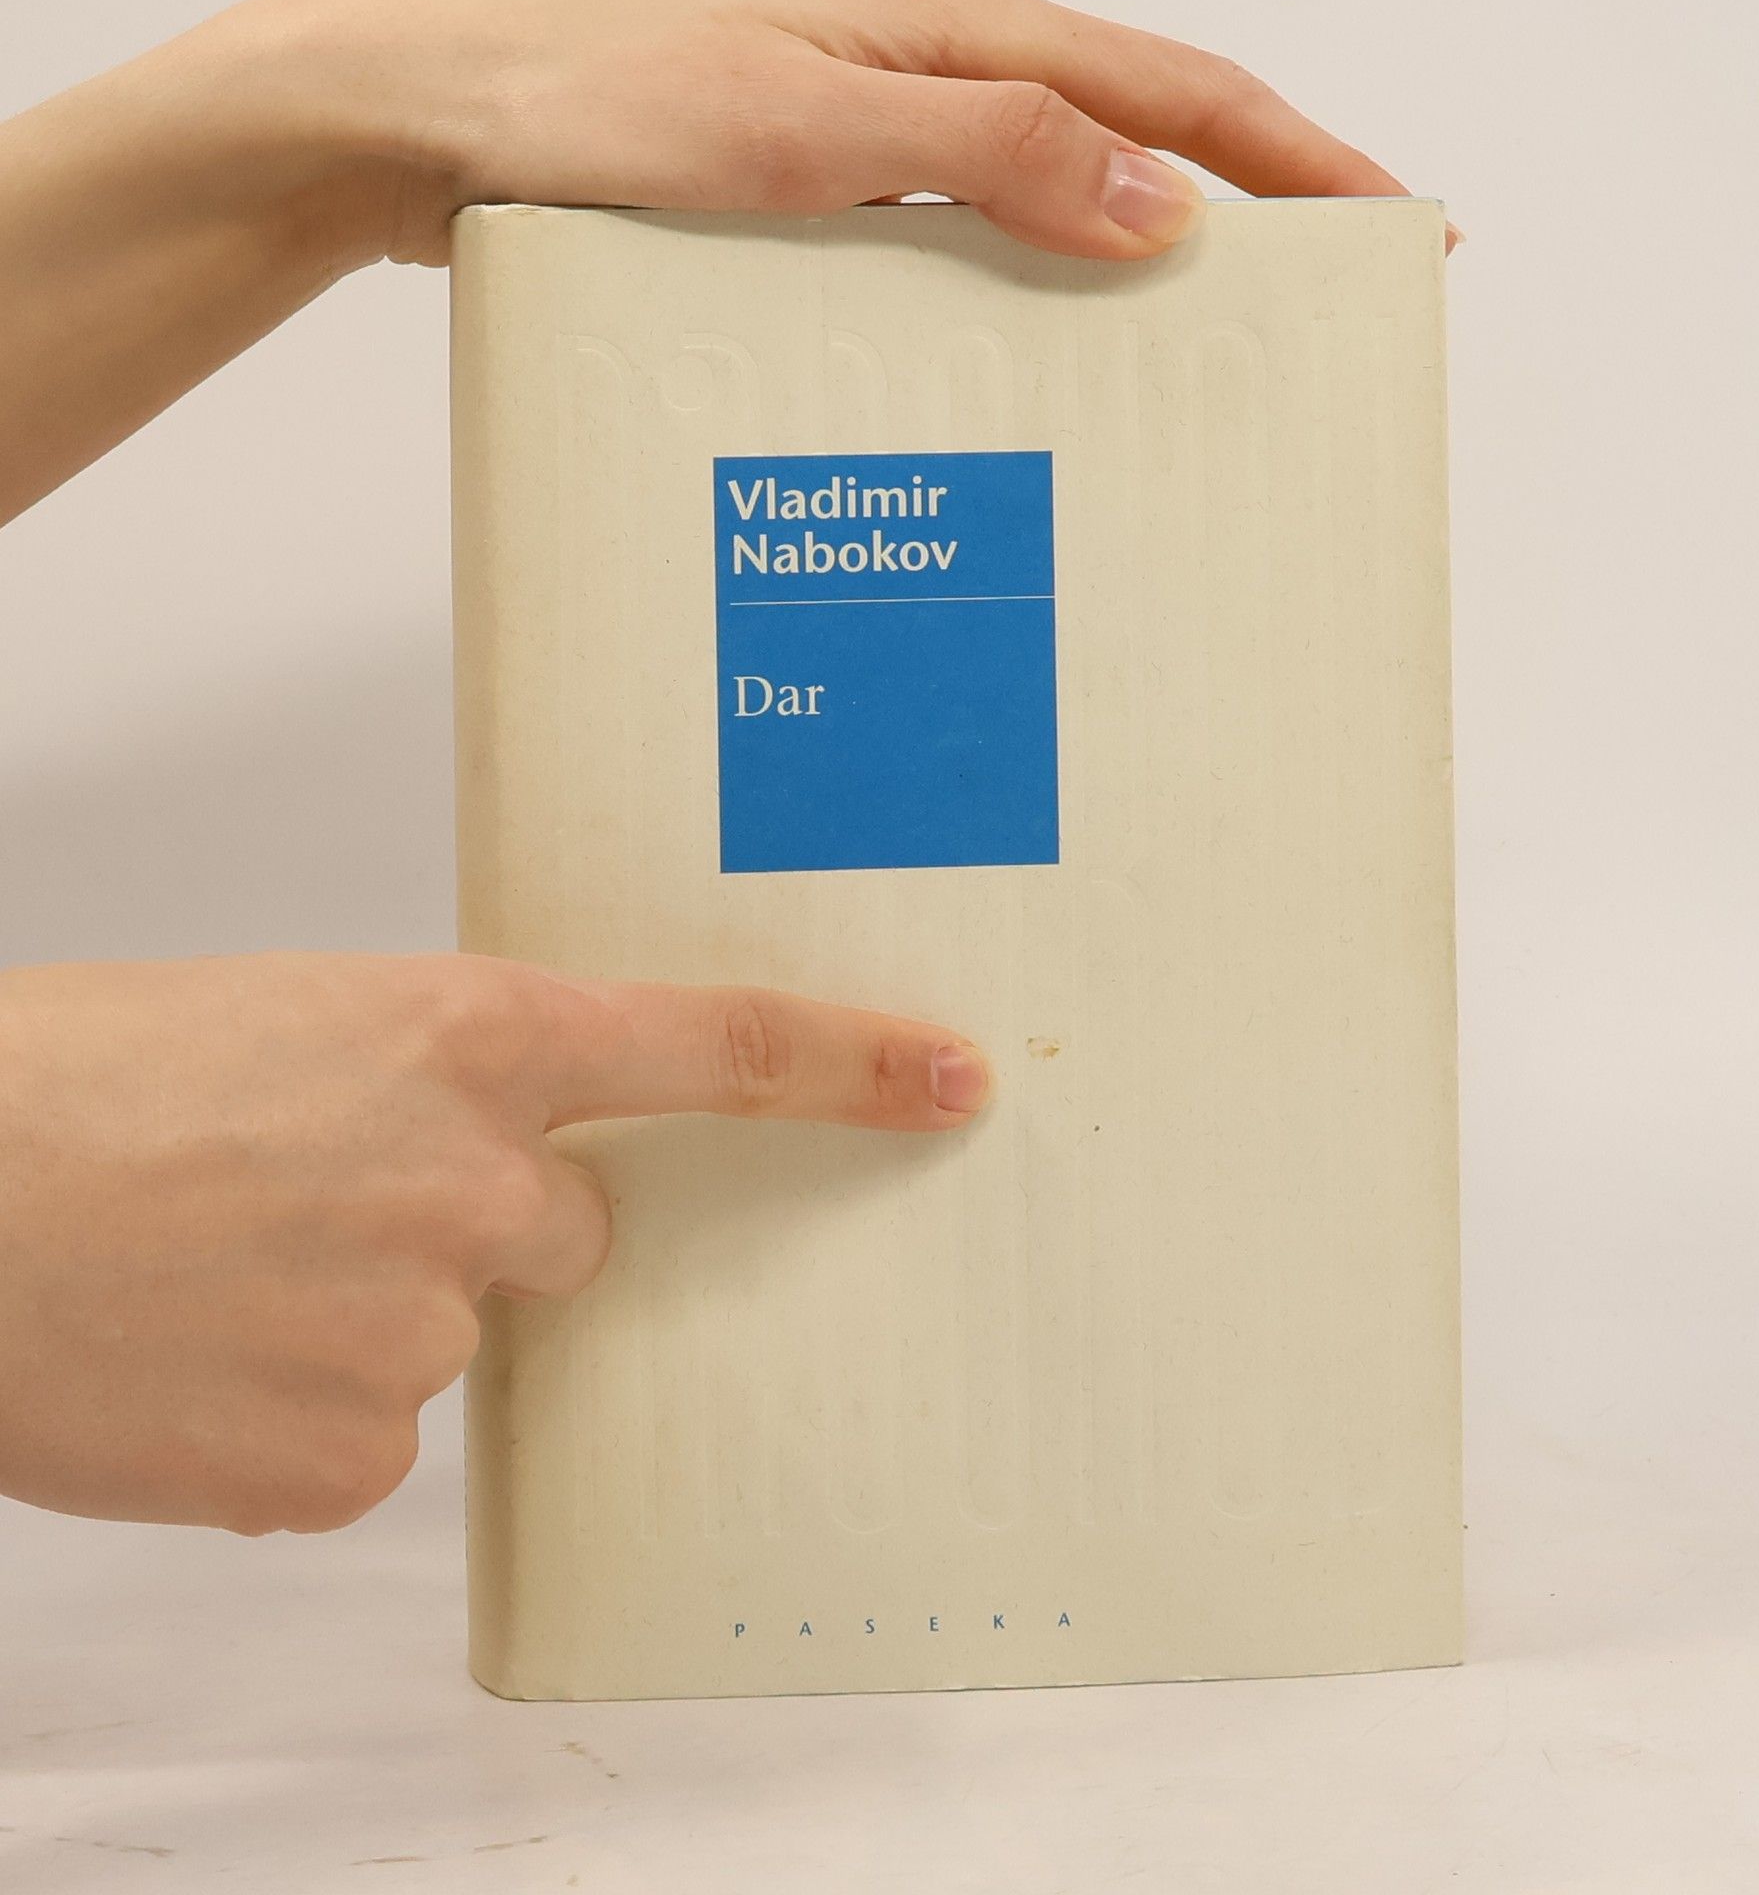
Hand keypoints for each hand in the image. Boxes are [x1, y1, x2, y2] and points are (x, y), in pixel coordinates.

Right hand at [0, 953, 990, 1533]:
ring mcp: (423, 1333)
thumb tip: (519, 1166)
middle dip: (486, 1226)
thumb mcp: (301, 1022)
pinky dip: (303, 1412)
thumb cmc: (84, 1082)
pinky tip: (203, 1361)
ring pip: (455, 1341)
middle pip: (573, 1234)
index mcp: (469, 1036)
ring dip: (367, 1317)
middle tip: (326, 1197)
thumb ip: (443, 1082)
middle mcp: (477, 1182)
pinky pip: (376, 1446)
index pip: (712, 1045)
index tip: (947, 1078)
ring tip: (220, 1269)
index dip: (845, 1063)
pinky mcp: (355, 1463)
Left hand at [261, 0, 1420, 265]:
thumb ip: (987, 151)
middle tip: (1313, 318)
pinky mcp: (811, 199)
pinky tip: (1021, 369)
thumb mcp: (803, 123)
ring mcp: (869, 138)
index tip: (1394, 228)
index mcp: (951, 31)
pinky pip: (950, 252)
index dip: (1297, 164)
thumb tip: (1161, 201)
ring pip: (1043, 208)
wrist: (422, 117)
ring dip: (1127, 272)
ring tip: (1194, 369)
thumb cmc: (581, 93)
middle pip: (1132, 144)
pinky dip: (1011, 305)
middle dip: (1240, 220)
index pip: (1177, 94)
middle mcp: (924, 76)